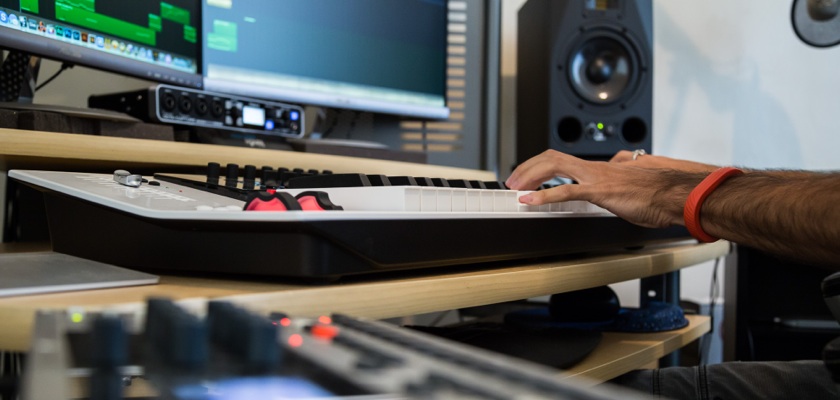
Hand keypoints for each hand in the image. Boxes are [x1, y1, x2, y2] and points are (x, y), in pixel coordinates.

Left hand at [505, 150, 701, 227]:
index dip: (542, 166)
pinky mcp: (601, 191)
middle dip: (527, 167)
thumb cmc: (662, 194)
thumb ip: (621, 181)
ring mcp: (597, 177)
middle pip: (552, 157)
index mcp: (602, 167)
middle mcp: (596, 168)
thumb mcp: (634, 186)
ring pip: (554, 166)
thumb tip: (617, 179)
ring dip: (529, 177)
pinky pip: (566, 191)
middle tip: (513, 182)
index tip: (528, 177)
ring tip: (515, 189)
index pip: (564, 159)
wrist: (679, 195)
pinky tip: (529, 202)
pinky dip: (543, 196)